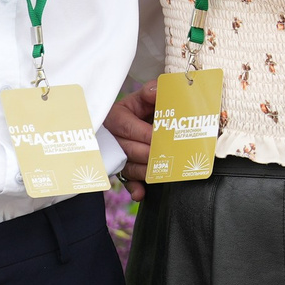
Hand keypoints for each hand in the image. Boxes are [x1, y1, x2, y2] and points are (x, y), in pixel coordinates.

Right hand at [106, 82, 156, 201]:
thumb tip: (157, 90)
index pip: (128, 128)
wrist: (131, 122)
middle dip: (151, 153)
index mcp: (116, 117)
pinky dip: (134, 188)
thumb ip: (150, 92)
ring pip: (130, 167)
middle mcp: (112, 138)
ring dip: (147, 170)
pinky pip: (125, 181)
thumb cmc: (139, 108)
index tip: (162, 138)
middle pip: (130, 150)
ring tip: (166, 169)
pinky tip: (141, 193)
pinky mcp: (121, 169)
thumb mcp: (142, 97)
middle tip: (171, 154)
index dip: (146, 134)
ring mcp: (116, 156)